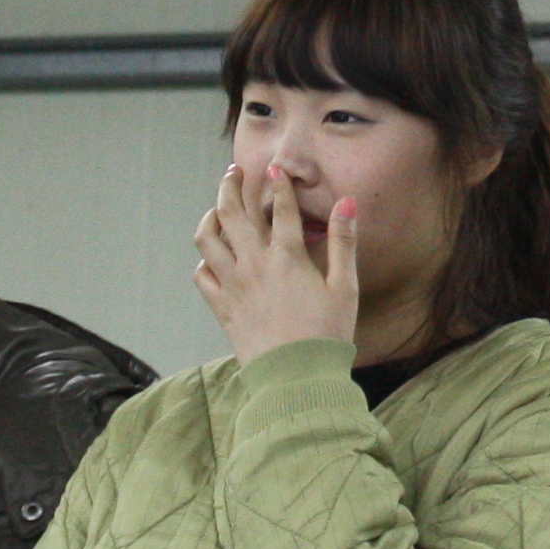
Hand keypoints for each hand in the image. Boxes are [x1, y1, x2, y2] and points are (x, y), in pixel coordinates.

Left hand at [194, 161, 357, 364]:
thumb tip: (347, 204)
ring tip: (216, 208)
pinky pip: (201, 275)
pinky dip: (204, 259)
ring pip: (208, 238)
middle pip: (232, 212)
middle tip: (234, 173)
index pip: (280, 207)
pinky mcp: (222, 307)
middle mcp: (254, 264)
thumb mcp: (345, 287)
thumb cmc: (327, 335)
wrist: (295, 380)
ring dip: (210, 216)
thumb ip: (343, 242)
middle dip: (231, 186)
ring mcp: (233, 285)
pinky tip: (213, 256)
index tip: (274, 168)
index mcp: (287, 257)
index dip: (278, 183)